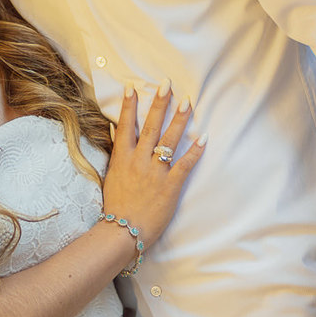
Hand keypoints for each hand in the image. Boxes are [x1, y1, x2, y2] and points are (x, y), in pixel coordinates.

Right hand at [101, 84, 205, 254]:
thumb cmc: (116, 206)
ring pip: (168, 140)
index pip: (126, 126)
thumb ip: (117, 155)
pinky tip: (203, 137)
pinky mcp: (170, 185)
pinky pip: (185, 164)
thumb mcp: (112, 176)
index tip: (132, 87)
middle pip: (151, 126)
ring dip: (179, 120)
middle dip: (159, 104)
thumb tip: (118, 133)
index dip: (128, 105)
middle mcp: (139, 160)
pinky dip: (195, 151)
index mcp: (122, 158)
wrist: (123, 231)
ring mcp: (155, 172)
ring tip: (187, 102)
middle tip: (166, 85)